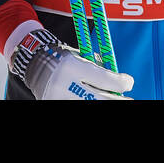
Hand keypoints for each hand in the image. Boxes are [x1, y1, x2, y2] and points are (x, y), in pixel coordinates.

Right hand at [10, 26, 132, 99]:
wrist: (34, 64)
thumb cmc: (62, 58)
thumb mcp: (80, 58)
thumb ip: (98, 69)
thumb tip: (120, 83)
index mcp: (72, 66)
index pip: (104, 79)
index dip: (121, 83)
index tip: (129, 83)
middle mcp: (64, 84)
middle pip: (99, 98)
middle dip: (117, 100)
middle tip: (128, 99)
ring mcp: (58, 98)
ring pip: (90, 103)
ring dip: (103, 101)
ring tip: (110, 99)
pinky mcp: (54, 103)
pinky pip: (77, 104)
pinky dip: (88, 101)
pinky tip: (93, 98)